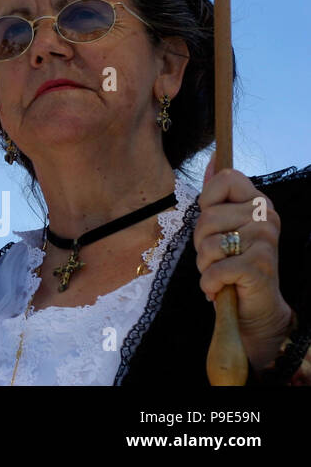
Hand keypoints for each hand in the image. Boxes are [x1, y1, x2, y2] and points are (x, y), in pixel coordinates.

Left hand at [195, 158, 293, 368]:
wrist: (255, 308)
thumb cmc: (233, 264)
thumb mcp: (223, 225)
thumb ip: (217, 194)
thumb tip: (213, 158)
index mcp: (258, 202)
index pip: (226, 178)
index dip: (208, 200)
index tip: (215, 222)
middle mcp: (267, 216)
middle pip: (207, 216)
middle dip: (200, 242)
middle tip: (216, 257)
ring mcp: (266, 240)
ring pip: (208, 243)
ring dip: (204, 264)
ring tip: (219, 272)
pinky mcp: (259, 266)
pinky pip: (214, 269)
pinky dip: (209, 283)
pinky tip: (220, 289)